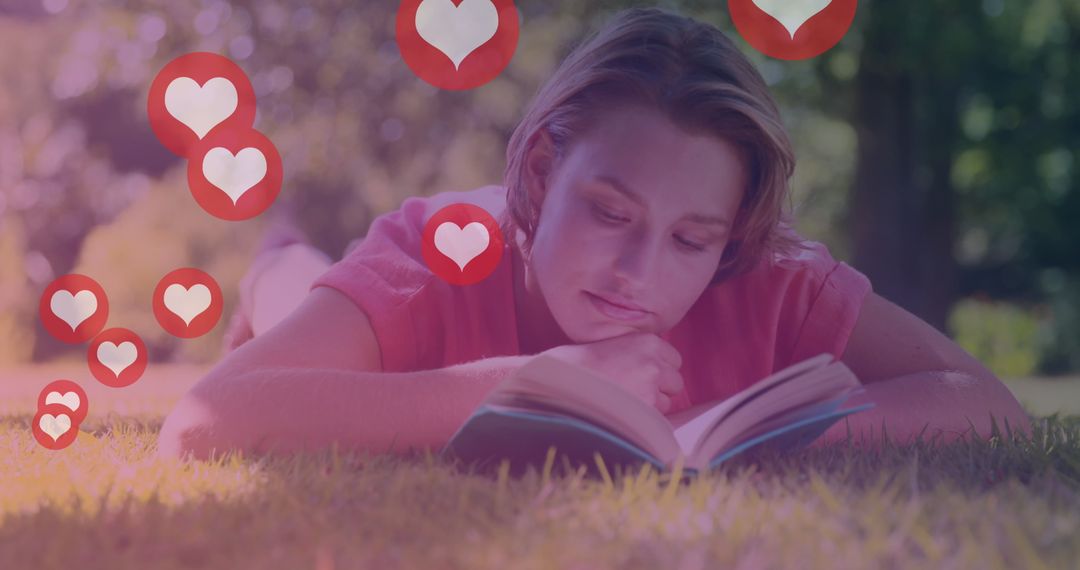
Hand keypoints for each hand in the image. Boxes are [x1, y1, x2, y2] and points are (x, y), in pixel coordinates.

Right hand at [539, 332, 684, 412]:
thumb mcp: (616, 345)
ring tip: (624, 401)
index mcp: (648, 341)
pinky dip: (642, 419)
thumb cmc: (582, 364)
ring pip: (667, 402)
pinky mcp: (645, 407)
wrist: (562, 378)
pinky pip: (655, 419)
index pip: (674, 360)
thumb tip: (660, 373)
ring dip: (652, 405)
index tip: (642, 374)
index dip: (660, 369)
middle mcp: (654, 361)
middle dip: (660, 388)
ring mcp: (651, 385)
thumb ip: (640, 355)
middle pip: (675, 382)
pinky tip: (622, 412)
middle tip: (634, 390)